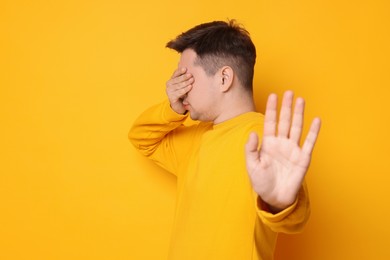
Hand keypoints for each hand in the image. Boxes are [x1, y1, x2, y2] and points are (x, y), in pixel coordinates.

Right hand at [166, 67, 193, 113]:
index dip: (180, 71)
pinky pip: (179, 92)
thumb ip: (182, 75)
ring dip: (186, 83)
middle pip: (177, 79)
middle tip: (191, 75)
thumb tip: (181, 62)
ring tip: (192, 80)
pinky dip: (185, 89)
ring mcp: (169, 91)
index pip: (175, 74)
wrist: (179, 105)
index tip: (185, 68)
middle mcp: (168, 85)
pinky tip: (190, 87)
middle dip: (184, 77)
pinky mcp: (172, 97)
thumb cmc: (182, 92)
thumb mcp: (182, 83)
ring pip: (178, 86)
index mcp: (171, 80)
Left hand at [245, 91, 320, 212]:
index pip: (270, 122)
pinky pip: (309, 142)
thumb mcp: (251, 165)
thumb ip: (250, 149)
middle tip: (288, 92)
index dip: (271, 109)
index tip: (272, 95)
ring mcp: (293, 149)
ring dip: (299, 114)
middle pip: (285, 121)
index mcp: (268, 143)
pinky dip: (313, 131)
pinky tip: (316, 120)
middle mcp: (281, 143)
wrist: (274, 198)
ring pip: (297, 127)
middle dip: (286, 107)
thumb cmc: (261, 182)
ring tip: (300, 100)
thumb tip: (253, 133)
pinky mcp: (303, 158)